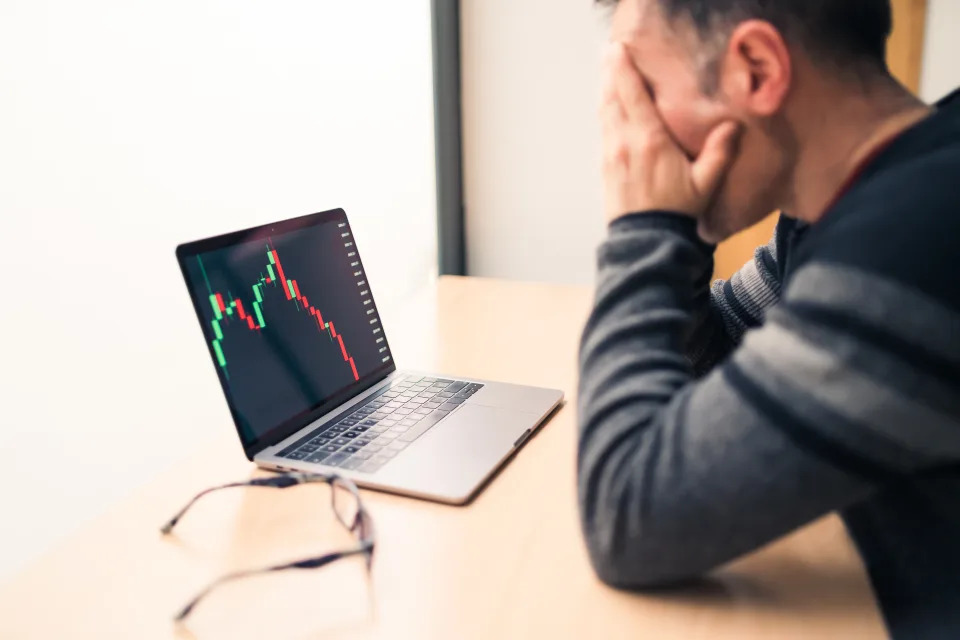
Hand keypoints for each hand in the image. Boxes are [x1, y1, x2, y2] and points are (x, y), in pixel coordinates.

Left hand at [601, 42, 740, 222]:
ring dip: (605, 92)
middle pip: (612, 99)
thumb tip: (734, 126)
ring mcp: (611, 155)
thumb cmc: (677, 213)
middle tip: (611, 55)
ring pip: (604, 114)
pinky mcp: (605, 168)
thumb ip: (720, 153)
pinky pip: (603, 132)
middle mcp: (625, 143)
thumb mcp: (705, 184)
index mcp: (650, 141)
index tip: (619, 51)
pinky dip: (605, 114)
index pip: (633, 96)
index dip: (624, 70)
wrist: (646, 242)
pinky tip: (608, 109)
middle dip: (610, 74)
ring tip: (607, 74)